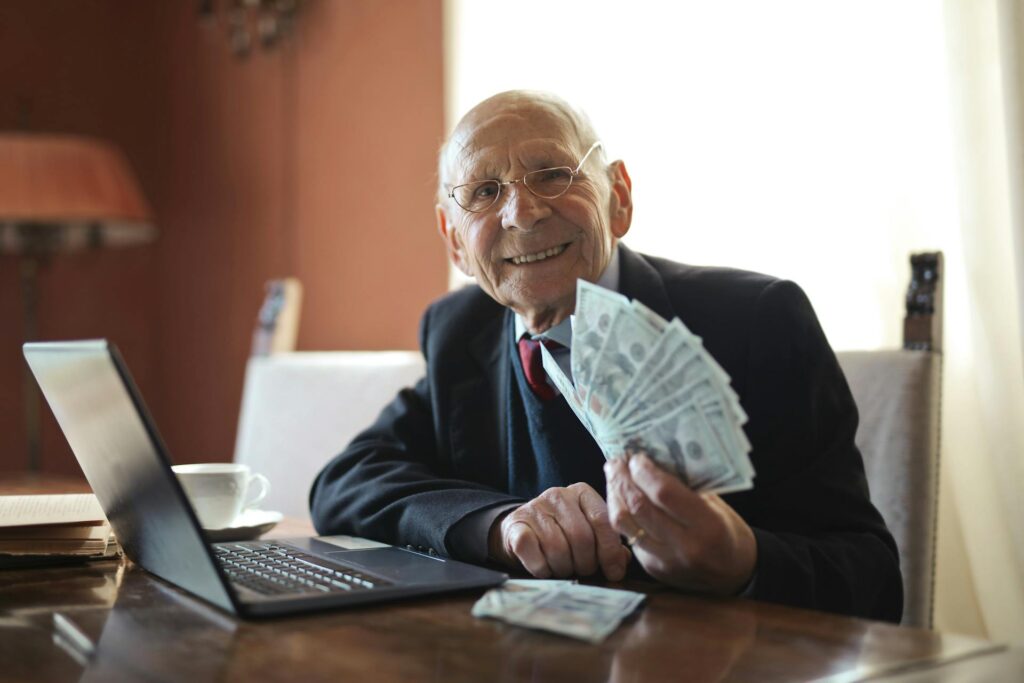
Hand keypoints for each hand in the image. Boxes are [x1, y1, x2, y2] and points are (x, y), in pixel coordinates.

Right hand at [488, 483, 630, 580]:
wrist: (521, 531)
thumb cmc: (562, 535)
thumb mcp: (588, 533)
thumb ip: (608, 544)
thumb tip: (622, 560)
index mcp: (582, 493)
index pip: (602, 520)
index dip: (610, 550)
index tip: (614, 572)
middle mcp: (558, 495)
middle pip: (581, 536)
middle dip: (586, 563)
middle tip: (583, 571)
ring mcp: (535, 507)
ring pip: (557, 547)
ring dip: (563, 568)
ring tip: (563, 569)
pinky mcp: (516, 524)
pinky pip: (533, 552)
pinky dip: (541, 568)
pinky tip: (544, 568)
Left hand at [604, 454, 755, 594]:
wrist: (733, 575)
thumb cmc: (727, 531)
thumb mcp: (716, 505)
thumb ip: (686, 486)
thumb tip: (653, 458)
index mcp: (707, 526)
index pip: (664, 493)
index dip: (645, 471)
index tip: (637, 456)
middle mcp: (684, 547)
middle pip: (639, 507)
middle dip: (623, 479)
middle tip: (617, 461)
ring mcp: (665, 560)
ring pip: (624, 524)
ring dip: (614, 495)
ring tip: (614, 476)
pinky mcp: (652, 568)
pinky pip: (628, 536)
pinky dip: (621, 513)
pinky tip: (621, 498)